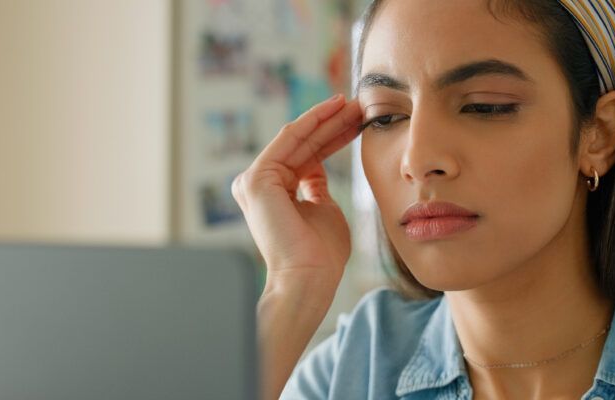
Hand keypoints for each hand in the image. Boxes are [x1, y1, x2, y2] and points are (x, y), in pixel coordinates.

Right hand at [231, 94, 362, 288]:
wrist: (310, 278)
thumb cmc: (322, 254)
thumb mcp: (324, 210)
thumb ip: (317, 188)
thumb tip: (317, 170)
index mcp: (275, 193)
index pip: (308, 156)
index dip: (334, 138)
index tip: (359, 123)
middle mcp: (260, 184)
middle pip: (303, 145)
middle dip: (332, 124)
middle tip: (359, 106)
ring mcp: (255, 180)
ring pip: (298, 138)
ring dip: (326, 118)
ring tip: (353, 104)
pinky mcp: (257, 178)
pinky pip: (290, 139)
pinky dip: (313, 121)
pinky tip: (334, 109)